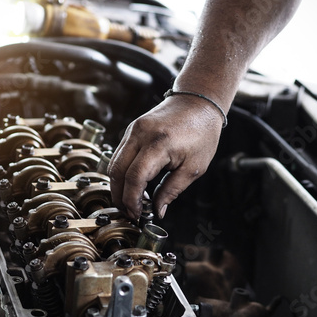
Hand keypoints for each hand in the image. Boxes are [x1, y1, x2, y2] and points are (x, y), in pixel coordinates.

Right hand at [108, 95, 224, 219]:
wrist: (199, 102)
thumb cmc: (202, 132)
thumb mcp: (193, 168)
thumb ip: (172, 191)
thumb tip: (158, 210)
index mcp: (159, 144)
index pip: (134, 178)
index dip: (132, 200)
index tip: (137, 215)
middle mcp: (140, 134)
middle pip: (117, 172)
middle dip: (119, 196)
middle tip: (129, 213)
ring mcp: (133, 130)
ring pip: (114, 163)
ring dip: (118, 185)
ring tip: (130, 202)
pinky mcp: (132, 129)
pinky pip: (119, 155)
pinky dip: (121, 172)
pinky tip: (133, 184)